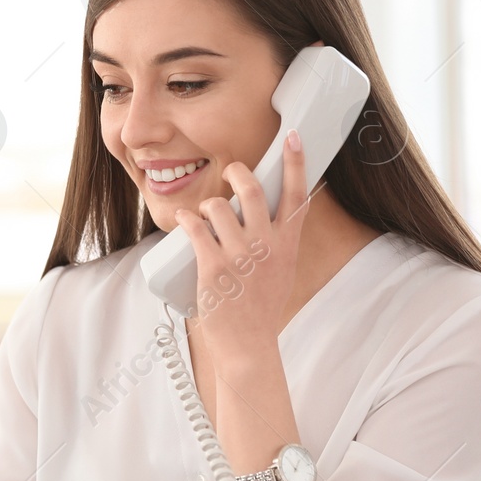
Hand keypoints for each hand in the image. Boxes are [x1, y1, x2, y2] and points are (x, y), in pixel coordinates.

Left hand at [173, 128, 307, 364]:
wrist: (249, 343)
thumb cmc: (262, 307)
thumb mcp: (282, 270)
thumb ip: (279, 242)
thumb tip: (270, 215)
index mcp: (288, 243)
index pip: (296, 194)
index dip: (295, 162)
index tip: (291, 137)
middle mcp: (267, 245)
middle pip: (251, 190)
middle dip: (237, 172)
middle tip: (230, 171)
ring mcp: (240, 256)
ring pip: (218, 207)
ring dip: (207, 205)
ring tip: (204, 215)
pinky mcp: (214, 267)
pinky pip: (195, 229)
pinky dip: (186, 219)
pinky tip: (184, 219)